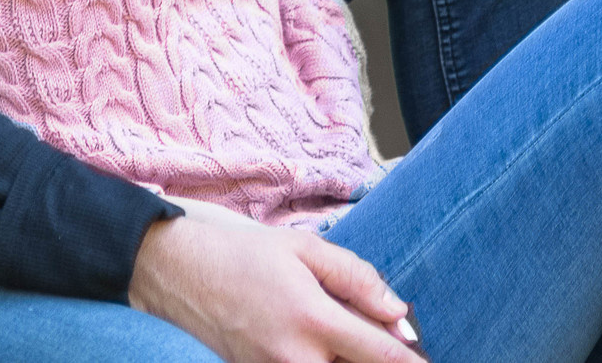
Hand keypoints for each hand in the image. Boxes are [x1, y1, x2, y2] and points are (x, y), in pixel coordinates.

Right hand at [130, 208, 424, 362]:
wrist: (176, 272)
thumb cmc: (241, 252)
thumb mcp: (304, 248)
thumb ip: (357, 279)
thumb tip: (398, 313)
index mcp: (312, 318)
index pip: (378, 354)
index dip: (409, 361)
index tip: (425, 359)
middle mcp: (294, 357)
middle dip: (376, 359)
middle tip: (385, 340)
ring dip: (346, 358)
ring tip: (348, 335)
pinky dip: (321, 359)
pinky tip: (321, 343)